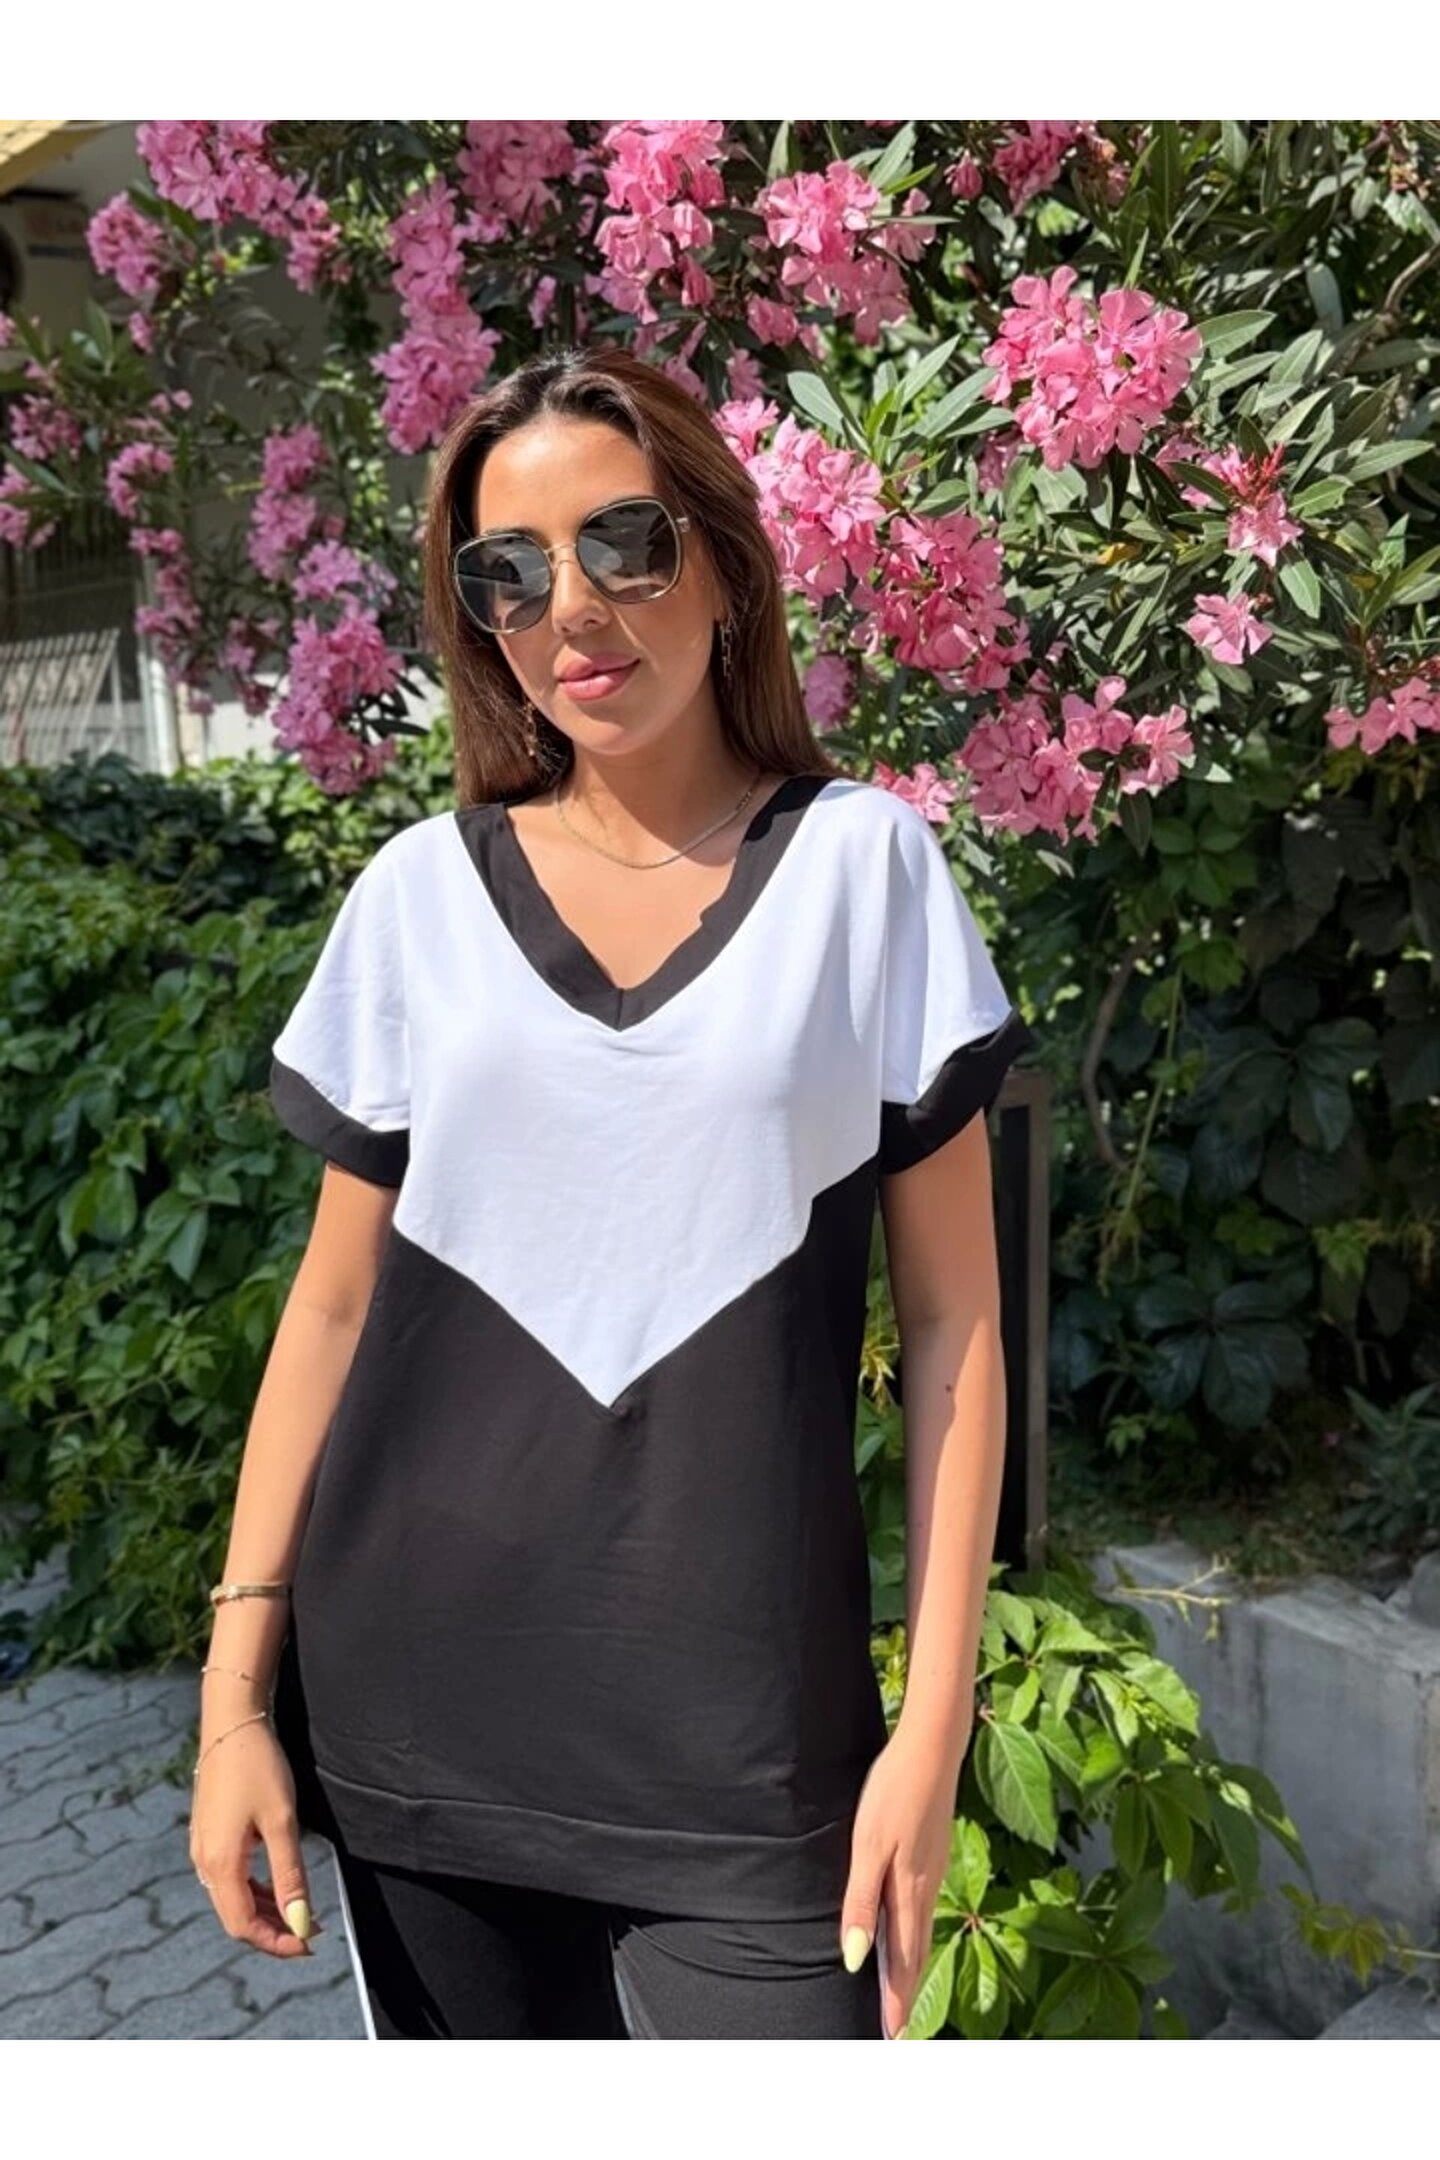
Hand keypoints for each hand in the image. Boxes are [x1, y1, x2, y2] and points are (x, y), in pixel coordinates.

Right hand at [189, 1717, 325, 1958]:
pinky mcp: (208, 1836)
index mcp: (219, 1863)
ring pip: (233, 1899)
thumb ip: (289, 1875)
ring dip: (266, 1911)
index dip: (276, 1942)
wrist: (231, 1723)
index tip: (309, 1944)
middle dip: (273, 1930)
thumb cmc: (258, 1767)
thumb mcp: (282, 1821)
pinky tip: (278, 1886)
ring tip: (301, 1911)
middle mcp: (204, 1862)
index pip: (244, 1926)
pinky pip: (229, 1878)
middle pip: (236, 1917)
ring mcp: (203, 1848)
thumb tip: (299, 1921)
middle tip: (312, 1930)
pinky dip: (255, 1890)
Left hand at [840, 1715, 969, 2038]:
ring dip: (911, 1965)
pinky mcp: (932, 1853)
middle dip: (905, 1992)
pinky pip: (923, 1908)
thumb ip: (861, 1902)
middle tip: (897, 2029)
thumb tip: (856, 1959)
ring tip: (900, 1992)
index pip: (903, 1961)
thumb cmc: (894, 1792)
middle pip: (917, 1953)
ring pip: (922, 1931)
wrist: (932, 1748)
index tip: (892, 2036)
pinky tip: (907, 1931)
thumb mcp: (867, 1846)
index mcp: (909, 1892)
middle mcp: (926, 1888)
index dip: (896, 1999)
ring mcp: (933, 1870)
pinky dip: (915, 1934)